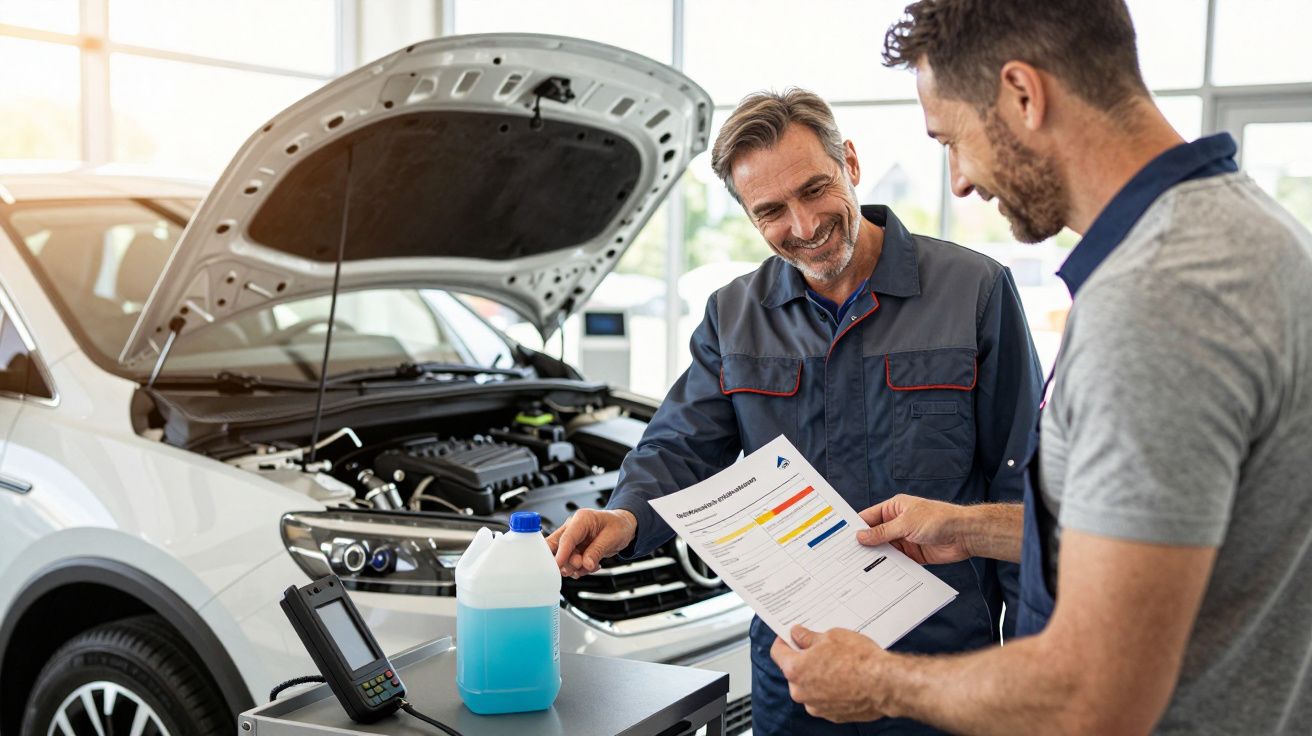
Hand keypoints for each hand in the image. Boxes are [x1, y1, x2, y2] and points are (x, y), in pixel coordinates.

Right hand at [545, 508, 637, 577]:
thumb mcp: (612, 537)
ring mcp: (573, 539)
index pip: (567, 538)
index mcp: (582, 519)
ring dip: (575, 567)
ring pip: (563, 558)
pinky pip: (571, 563)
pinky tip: (591, 565)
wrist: (624, 527)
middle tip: (578, 567)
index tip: (558, 565)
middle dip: (565, 561)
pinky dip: (580, 569)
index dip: (561, 553)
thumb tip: (586, 564)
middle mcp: (573, 528)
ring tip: (591, 566)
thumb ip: (597, 551)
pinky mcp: (575, 549)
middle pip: (557, 546)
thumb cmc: (619, 526)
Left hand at [770, 626, 891, 722]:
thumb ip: (809, 638)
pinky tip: (845, 678)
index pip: (777, 652)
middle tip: (820, 647)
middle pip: (793, 671)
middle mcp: (801, 692)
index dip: (784, 640)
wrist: (885, 685)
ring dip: (817, 676)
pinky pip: (824, 698)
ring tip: (838, 663)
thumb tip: (798, 635)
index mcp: (795, 670)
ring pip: (809, 686)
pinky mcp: (832, 715)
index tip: (791, 635)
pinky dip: (830, 689)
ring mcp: (816, 706)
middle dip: (803, 659)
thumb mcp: (831, 636)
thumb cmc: (859, 660)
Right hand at [856, 494, 971, 564]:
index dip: (856, 528)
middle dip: (864, 545)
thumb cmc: (938, 519)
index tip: (841, 539)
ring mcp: (905, 539)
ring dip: (876, 557)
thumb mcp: (906, 524)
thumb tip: (861, 536)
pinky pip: (897, 561)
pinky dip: (889, 567)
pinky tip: (878, 574)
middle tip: (847, 557)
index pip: (869, 518)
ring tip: (858, 568)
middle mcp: (897, 524)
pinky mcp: (913, 555)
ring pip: (885, 550)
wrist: (964, 535)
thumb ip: (882, 532)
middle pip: (875, 535)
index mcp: (894, 509)